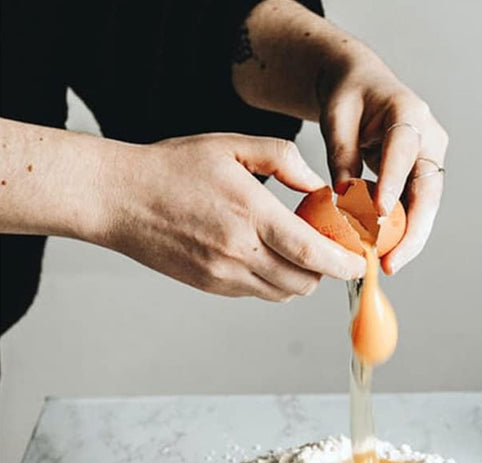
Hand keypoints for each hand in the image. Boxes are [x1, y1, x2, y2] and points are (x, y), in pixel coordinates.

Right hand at [98, 133, 364, 301]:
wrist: (118, 199)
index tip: (361, 262)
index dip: (345, 264)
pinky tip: (268, 256)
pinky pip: (259, 294)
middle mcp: (239, 252)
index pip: (312, 252)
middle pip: (305, 282)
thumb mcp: (231, 146)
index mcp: (249, 214)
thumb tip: (318, 188)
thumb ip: (283, 160)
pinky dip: (275, 281)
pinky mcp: (213, 287)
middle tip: (331, 250)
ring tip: (299, 251)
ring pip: (284, 293)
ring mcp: (224, 275)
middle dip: (326, 271)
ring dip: (302, 278)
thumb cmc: (173, 167)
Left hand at [318, 60, 448, 273]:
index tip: (379, 214)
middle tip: (391, 262)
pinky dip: (402, 232)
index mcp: (409, 113)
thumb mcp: (336, 117)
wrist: (363, 85)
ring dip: (410, 239)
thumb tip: (346, 202)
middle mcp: (429, 138)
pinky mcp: (422, 178)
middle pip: (428, 191)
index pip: (404, 151)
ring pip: (426, 207)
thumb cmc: (348, 96)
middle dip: (412, 231)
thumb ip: (342, 156)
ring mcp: (430, 160)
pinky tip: (387, 254)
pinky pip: (416, 209)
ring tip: (388, 265)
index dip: (393, 183)